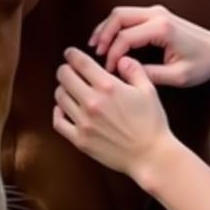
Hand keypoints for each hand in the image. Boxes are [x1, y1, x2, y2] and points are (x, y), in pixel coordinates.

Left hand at [53, 46, 172, 180]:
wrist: (150, 156)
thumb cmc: (151, 124)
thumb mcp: (148, 90)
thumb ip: (133, 69)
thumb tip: (121, 58)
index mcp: (108, 87)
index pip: (80, 63)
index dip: (72, 54)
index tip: (70, 53)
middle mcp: (92, 102)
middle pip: (64, 77)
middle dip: (65, 70)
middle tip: (69, 71)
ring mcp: (83, 122)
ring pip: (59, 97)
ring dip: (63, 89)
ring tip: (70, 90)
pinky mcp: (80, 140)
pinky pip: (58, 122)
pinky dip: (58, 112)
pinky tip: (64, 109)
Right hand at [89, 5, 209, 87]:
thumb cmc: (202, 65)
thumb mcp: (178, 77)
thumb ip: (151, 75)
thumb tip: (124, 73)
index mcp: (163, 29)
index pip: (126, 37)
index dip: (113, 55)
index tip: (109, 72)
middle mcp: (158, 14)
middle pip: (119, 16)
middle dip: (103, 34)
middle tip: (95, 54)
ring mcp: (157, 11)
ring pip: (121, 13)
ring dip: (106, 28)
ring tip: (97, 48)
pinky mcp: (156, 14)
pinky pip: (129, 16)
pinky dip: (116, 27)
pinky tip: (109, 42)